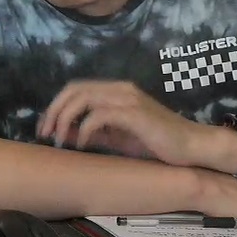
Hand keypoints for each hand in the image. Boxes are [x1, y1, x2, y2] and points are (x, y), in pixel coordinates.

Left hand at [38, 81, 218, 167]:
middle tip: (45, 134)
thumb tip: (63, 134)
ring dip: (64, 119)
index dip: (55, 106)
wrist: (192, 147)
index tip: (44, 128)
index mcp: (115, 91)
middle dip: (54, 111)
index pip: (75, 89)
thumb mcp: (116, 138)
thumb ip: (91, 133)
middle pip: (74, 90)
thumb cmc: (156, 144)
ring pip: (83, 98)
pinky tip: (82, 145)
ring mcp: (128, 99)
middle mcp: (120, 89)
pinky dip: (84, 129)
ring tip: (59, 139)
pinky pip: (99, 115)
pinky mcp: (135, 113)